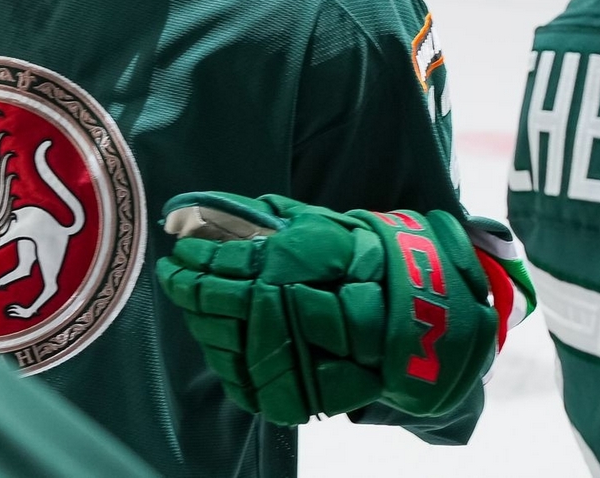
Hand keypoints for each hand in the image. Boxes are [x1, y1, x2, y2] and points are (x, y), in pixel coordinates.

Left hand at [155, 192, 493, 424]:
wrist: (427, 327)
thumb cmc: (368, 262)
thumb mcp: (323, 228)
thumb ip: (272, 218)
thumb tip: (215, 204)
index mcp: (304, 266)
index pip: (234, 262)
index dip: (199, 256)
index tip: (179, 248)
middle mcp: (301, 311)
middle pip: (225, 302)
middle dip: (190, 288)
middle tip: (172, 274)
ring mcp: (302, 357)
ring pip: (230, 340)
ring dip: (200, 320)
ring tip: (186, 299)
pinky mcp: (301, 395)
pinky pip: (245, 379)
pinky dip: (221, 355)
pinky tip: (211, 334)